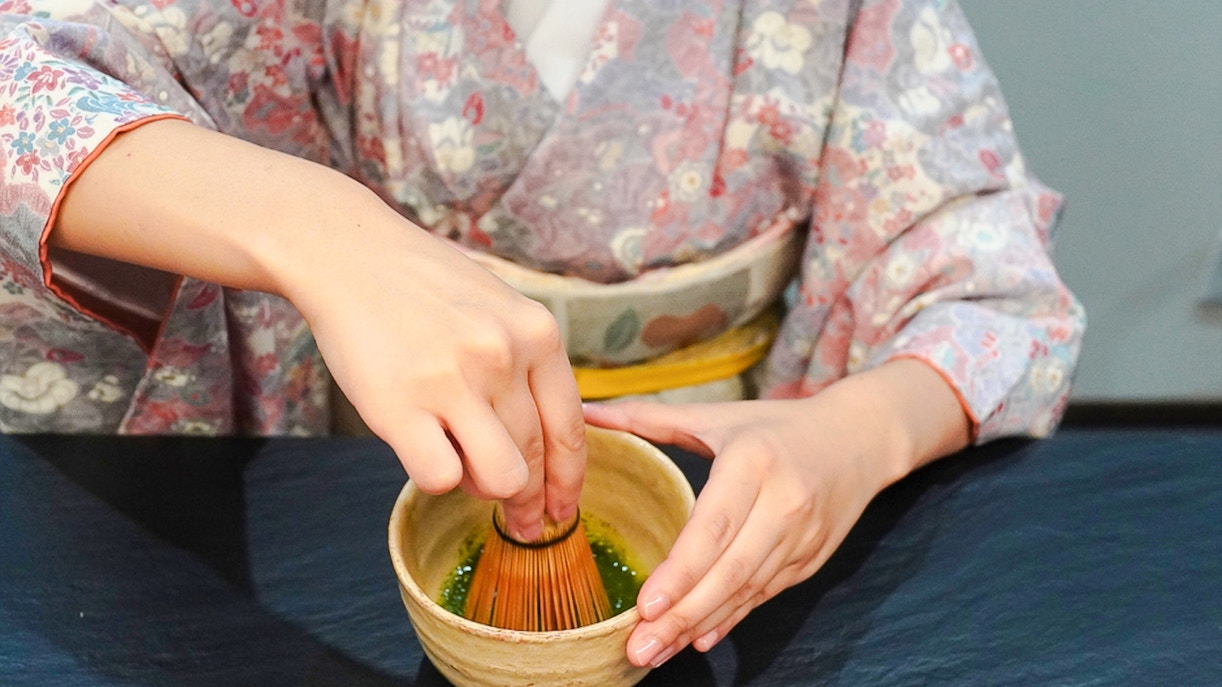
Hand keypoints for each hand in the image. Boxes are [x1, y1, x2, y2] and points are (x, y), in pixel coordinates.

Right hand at [53, 119, 586, 538]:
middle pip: (536, 458)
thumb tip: (549, 437)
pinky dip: (437, 477)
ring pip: (500, 478)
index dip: (569, 479)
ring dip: (484, 488)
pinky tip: (424, 451)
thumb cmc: (422, 282)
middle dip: (530, 500)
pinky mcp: (400, 406)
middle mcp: (504, 357)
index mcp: (537, 332)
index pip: (571, 429)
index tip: (563, 506)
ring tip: (463, 467)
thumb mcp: (498, 303)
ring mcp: (454, 382)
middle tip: (520, 517)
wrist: (346, 252)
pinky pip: (440, 478)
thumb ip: (527, 360)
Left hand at [583, 359, 969, 666]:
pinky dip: (729, 620)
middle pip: (729, 571)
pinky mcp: (810, 559)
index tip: (645, 605)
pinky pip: (763, 596)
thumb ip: (648, 417)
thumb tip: (586, 411)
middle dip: (681, 615)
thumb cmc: (777, 426)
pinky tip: (697, 640)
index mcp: (753, 461)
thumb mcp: (716, 416)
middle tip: (638, 647)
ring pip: (746, 592)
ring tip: (655, 652)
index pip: (714, 527)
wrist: (860, 438)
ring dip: (699, 626)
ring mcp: (801, 537)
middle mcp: (783, 503)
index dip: (681, 571)